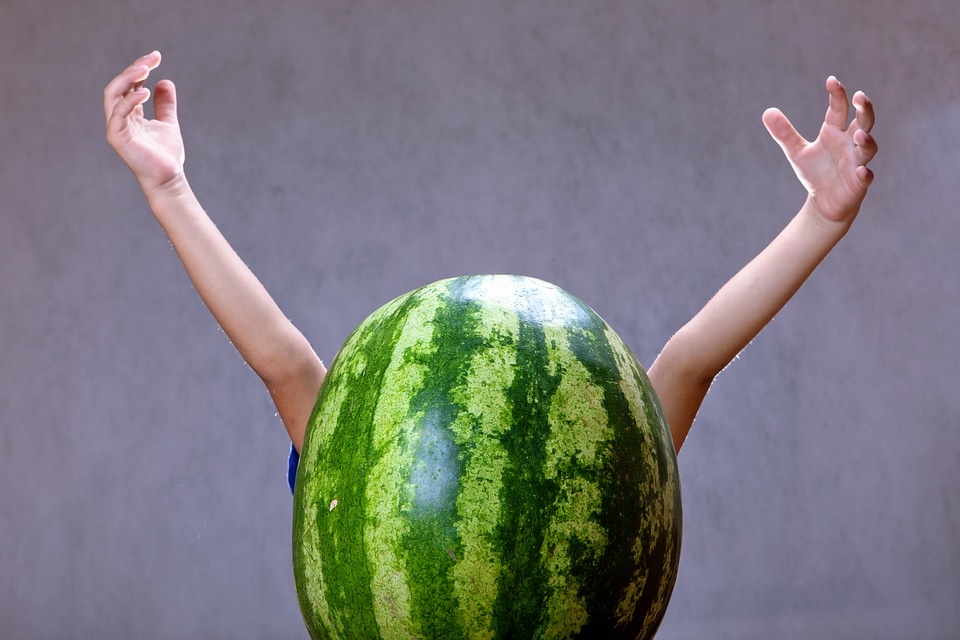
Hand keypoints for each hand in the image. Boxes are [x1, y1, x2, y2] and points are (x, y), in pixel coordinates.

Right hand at [104, 51, 184, 192]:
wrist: (168, 178)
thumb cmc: (166, 155)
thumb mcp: (168, 123)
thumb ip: (165, 104)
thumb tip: (165, 81)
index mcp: (129, 114)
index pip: (130, 85)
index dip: (140, 69)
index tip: (156, 56)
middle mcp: (119, 118)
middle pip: (119, 85)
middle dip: (134, 68)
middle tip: (152, 58)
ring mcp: (116, 127)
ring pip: (113, 94)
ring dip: (128, 78)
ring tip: (145, 68)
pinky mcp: (117, 137)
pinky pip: (118, 112)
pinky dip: (131, 100)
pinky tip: (146, 91)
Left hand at [762, 76, 877, 224]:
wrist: (824, 202)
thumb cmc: (816, 172)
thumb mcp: (796, 152)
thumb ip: (784, 133)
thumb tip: (766, 111)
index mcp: (835, 132)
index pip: (839, 108)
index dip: (838, 94)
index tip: (832, 80)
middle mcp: (850, 143)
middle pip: (863, 121)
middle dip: (864, 109)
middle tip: (860, 96)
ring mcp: (857, 162)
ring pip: (868, 147)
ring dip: (866, 140)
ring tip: (859, 134)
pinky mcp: (859, 182)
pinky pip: (865, 176)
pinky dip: (864, 173)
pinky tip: (861, 171)